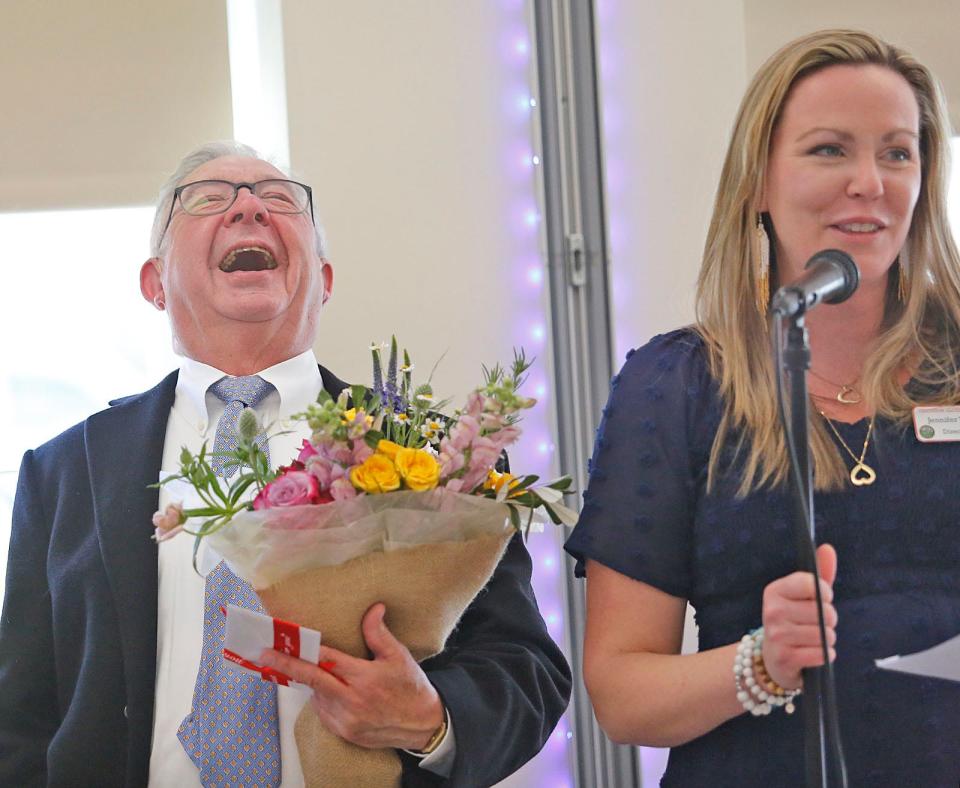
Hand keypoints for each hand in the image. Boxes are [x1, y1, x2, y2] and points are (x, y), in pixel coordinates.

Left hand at [260, 603, 443, 750]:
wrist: (422, 724)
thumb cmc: (411, 687)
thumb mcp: (399, 656)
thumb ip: (379, 633)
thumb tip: (373, 608)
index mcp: (365, 679)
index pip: (326, 661)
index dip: (303, 651)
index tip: (282, 644)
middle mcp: (352, 702)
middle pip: (312, 680)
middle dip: (287, 666)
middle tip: (266, 655)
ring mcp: (346, 721)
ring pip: (317, 696)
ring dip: (312, 682)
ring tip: (313, 668)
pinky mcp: (344, 733)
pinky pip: (323, 712)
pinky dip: (323, 698)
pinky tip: (332, 689)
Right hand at [760, 543, 838, 689]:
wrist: (773, 659)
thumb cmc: (794, 622)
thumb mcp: (804, 596)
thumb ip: (819, 573)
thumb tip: (828, 548)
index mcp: (775, 591)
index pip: (812, 584)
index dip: (826, 593)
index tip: (823, 599)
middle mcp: (772, 610)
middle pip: (824, 612)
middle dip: (829, 620)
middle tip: (816, 623)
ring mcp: (776, 635)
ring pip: (825, 634)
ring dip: (827, 640)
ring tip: (814, 640)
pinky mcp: (785, 657)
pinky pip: (821, 654)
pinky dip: (824, 655)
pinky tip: (813, 654)